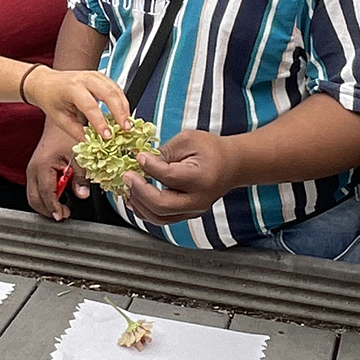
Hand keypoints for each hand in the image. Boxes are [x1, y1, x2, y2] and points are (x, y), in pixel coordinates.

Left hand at [22, 64, 126, 141]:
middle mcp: (84, 79)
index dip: (100, 122)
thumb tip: (92, 144)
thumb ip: (77, 132)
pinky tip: (124, 113)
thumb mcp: (60, 118)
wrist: (45, 83)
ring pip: (115, 89)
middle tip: (125, 129)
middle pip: (108, 93)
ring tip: (127, 124)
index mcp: (71, 88)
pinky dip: (122, 101)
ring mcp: (94, 75)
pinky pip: (115, 88)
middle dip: (120, 112)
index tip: (108, 136)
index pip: (90, 105)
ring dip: (124, 107)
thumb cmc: (51, 98)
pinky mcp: (100, 77)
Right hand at [26, 118, 89, 220]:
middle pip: (34, 198)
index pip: (46, 193)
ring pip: (33, 195)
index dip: (53, 207)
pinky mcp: (35, 170)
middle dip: (47, 210)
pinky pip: (36, 188)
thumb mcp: (79, 155)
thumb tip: (83, 194)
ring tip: (62, 208)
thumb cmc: (66, 135)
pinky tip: (58, 197)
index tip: (61, 215)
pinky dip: (45, 196)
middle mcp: (33, 169)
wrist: (58, 123)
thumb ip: (81, 177)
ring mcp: (32, 170)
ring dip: (46, 204)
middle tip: (62, 215)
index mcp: (43, 165)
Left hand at [122, 129, 240, 225]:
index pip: (169, 177)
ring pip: (160, 217)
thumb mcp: (188, 140)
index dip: (149, 167)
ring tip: (127, 188)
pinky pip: (162, 219)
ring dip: (139, 204)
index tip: (139, 156)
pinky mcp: (188, 214)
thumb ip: (165, 152)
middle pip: (162, 205)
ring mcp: (193, 210)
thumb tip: (141, 161)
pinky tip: (134, 199)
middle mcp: (198, 199)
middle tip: (127, 176)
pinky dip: (145, 210)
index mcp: (201, 178)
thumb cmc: (211, 149)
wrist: (232, 165)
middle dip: (139, 191)